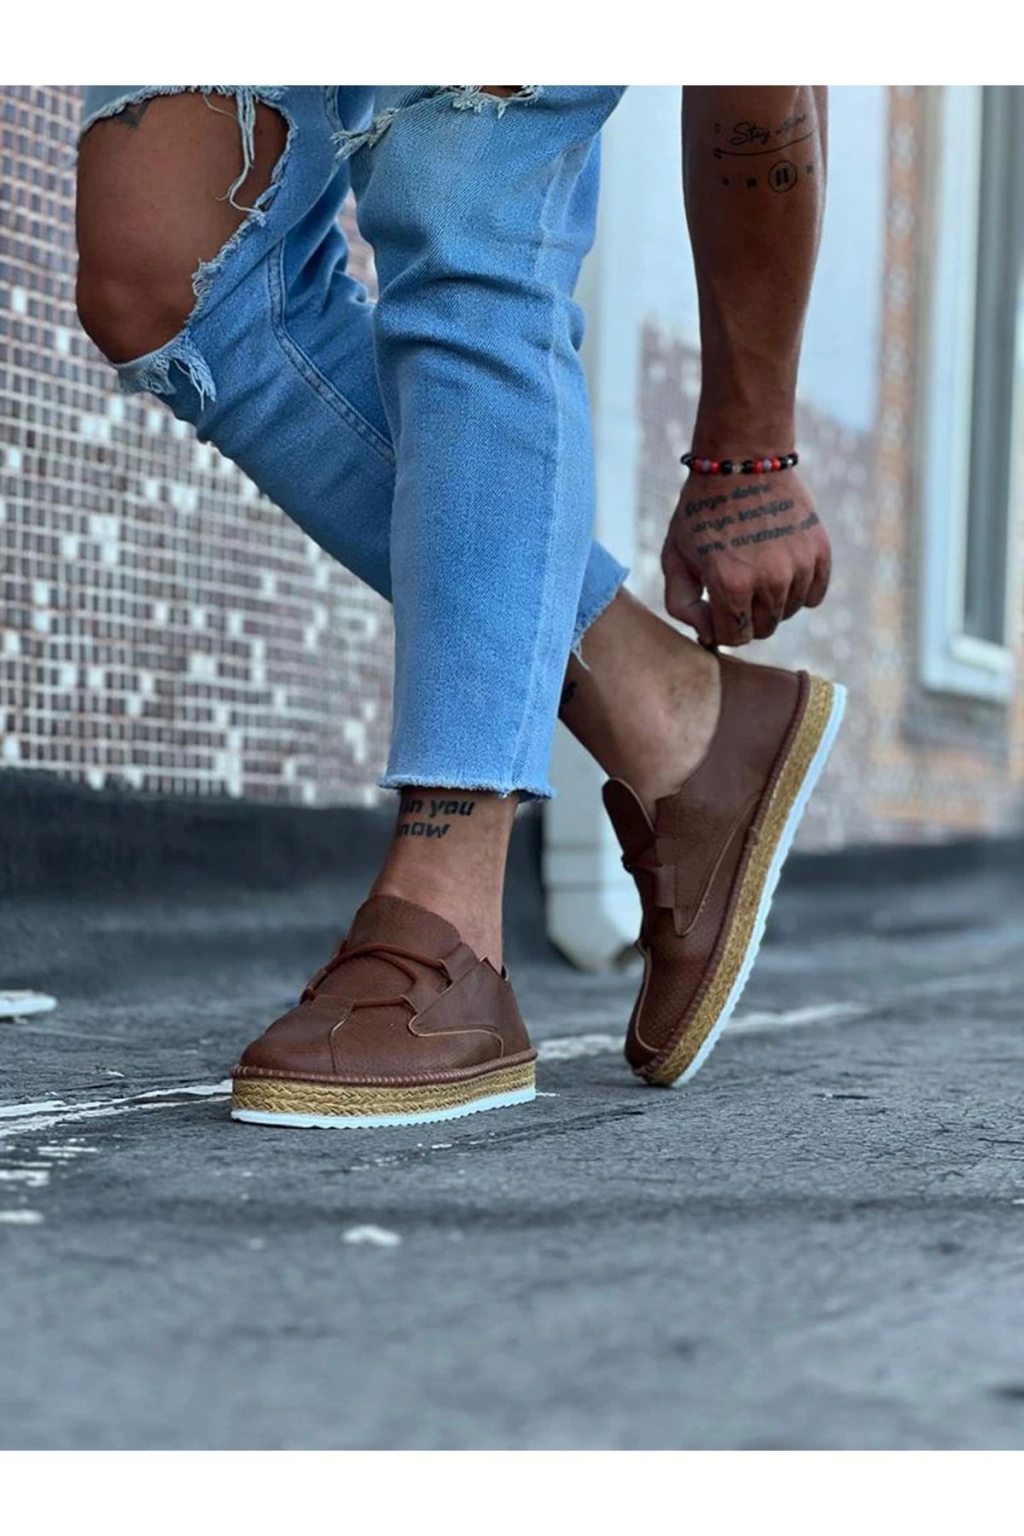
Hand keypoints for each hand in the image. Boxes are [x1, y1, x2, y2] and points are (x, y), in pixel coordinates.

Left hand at [661, 466, 831, 647]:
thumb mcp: (674, 557)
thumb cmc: (702, 511)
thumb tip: (708, 636)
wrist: (742, 461)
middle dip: (745, 617)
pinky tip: (780, 571)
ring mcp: (799, 565)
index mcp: (731, 584)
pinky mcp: (820, 551)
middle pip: (764, 629)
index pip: (734, 637)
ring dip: (771, 602)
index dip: (720, 628)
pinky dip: (799, 591)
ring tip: (755, 571)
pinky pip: (814, 596)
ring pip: (788, 613)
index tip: (714, 606)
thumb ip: (682, 605)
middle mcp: (770, 580)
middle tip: (734, 588)